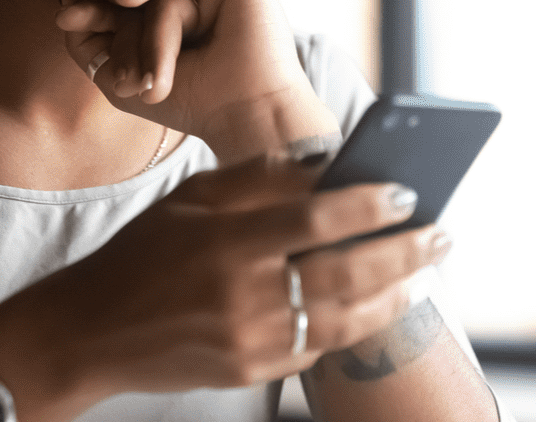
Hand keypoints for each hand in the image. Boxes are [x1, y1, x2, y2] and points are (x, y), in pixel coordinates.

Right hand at [0, 155, 451, 415]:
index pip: (316, 218)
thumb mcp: (191, 200)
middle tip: (443, 234)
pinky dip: (353, 323)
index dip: (369, 206)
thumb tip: (325, 164)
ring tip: (425, 274)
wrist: (93, 331)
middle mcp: (242, 294)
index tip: (409, 193)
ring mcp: (249, 340)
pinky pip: (317, 345)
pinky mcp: (250, 371)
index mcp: (226, 241)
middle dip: (405, 253)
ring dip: (395, 294)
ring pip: (344, 317)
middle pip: (346, 272)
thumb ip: (257, 181)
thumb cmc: (144, 253)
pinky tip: (378, 304)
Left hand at [54, 0, 334, 152]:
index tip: (64, 17)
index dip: (93, 10)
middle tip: (78, 28)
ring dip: (145, 34)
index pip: (127, 7)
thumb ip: (88, 41)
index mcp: (177, 24)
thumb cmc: (191, 103)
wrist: (244, 113)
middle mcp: (198, 0)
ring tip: (144, 81)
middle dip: (108, 20)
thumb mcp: (120, 78)